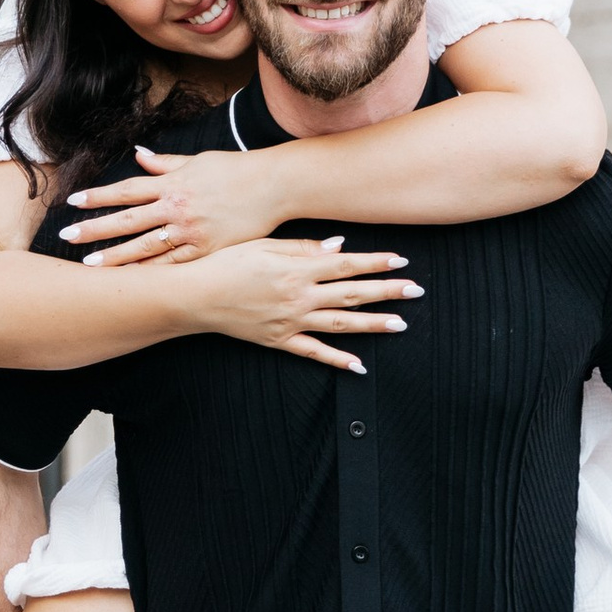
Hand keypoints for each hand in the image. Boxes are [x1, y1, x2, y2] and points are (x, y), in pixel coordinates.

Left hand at [61, 147, 291, 262]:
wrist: (274, 186)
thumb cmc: (235, 170)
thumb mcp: (197, 161)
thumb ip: (165, 163)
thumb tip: (137, 155)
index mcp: (172, 183)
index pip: (126, 190)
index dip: (98, 196)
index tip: (73, 201)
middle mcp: (177, 207)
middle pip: (127, 220)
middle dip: (95, 229)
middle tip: (67, 236)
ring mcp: (191, 231)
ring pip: (145, 247)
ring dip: (115, 257)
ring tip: (89, 266)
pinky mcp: (206, 250)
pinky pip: (172, 264)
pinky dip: (150, 272)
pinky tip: (131, 280)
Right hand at [175, 238, 421, 372]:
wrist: (195, 296)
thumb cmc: (225, 263)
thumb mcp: (263, 245)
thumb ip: (303, 247)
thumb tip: (340, 247)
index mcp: (296, 268)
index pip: (346, 264)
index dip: (376, 262)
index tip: (401, 260)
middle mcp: (299, 296)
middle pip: (352, 293)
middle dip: (387, 291)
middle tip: (416, 290)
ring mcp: (291, 320)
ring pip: (340, 323)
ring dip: (373, 323)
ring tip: (400, 324)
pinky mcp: (279, 340)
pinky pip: (313, 352)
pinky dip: (337, 360)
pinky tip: (358, 365)